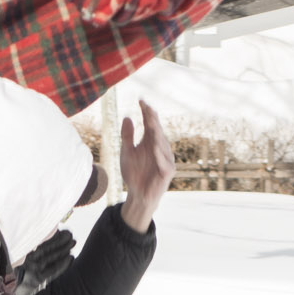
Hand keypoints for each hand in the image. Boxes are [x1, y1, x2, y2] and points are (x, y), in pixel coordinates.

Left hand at [118, 101, 174, 231]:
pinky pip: (165, 162)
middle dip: (152, 119)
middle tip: (147, 107)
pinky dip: (160, 155)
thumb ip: (127, 136)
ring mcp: (165, 159)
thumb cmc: (134, 173)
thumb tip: (126, 117)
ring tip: (151, 122)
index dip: (146, 112)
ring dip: (157, 134)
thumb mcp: (126, 152)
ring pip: (162, 144)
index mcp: (151, 141)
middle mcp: (160, 147)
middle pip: (157, 130)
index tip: (141, 100)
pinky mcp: (167, 172)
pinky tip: (155, 147)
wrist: (137, 194)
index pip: (150, 123)